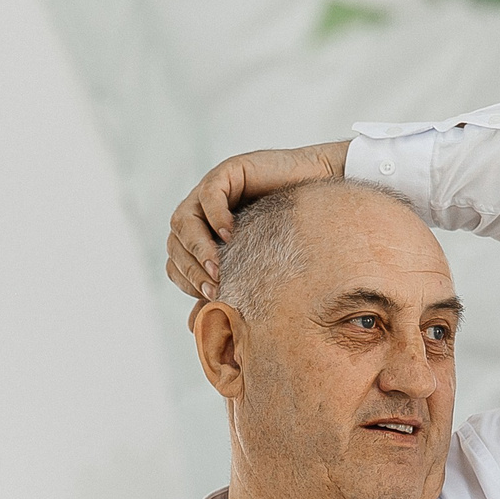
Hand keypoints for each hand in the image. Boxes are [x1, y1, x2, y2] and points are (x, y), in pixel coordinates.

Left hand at [164, 141, 349, 301]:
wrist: (324, 198)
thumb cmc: (291, 235)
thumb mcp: (254, 269)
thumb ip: (224, 291)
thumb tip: (192, 326)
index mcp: (202, 237)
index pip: (176, 262)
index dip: (187, 281)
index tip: (211, 297)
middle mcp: (201, 214)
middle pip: (175, 243)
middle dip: (192, 269)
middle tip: (214, 288)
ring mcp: (211, 191)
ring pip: (182, 220)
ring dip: (197, 247)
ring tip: (218, 266)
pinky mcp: (229, 172)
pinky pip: (209, 193)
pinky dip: (214, 214)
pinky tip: (229, 233)